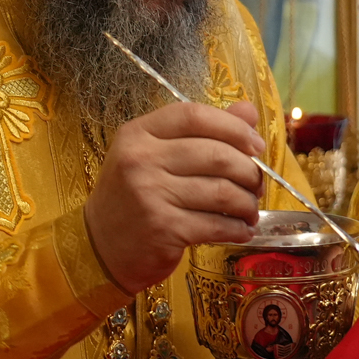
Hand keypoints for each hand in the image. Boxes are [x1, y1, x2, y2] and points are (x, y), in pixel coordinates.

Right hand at [85, 100, 265, 292]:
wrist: (100, 246)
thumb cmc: (132, 197)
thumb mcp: (155, 155)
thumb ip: (202, 132)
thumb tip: (249, 112)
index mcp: (138, 133)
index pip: (193, 115)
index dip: (233, 127)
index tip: (255, 144)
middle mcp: (141, 160)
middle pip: (215, 154)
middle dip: (248, 170)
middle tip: (257, 184)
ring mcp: (150, 195)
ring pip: (221, 191)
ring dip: (247, 202)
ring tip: (250, 209)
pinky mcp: (164, 228)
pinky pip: (216, 224)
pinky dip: (237, 228)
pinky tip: (242, 229)